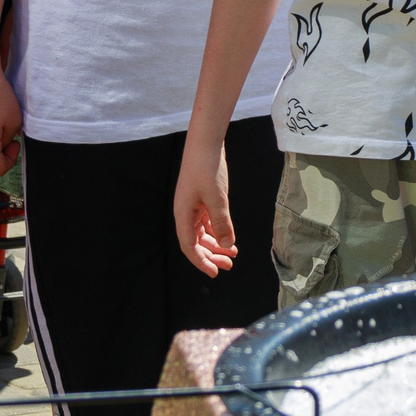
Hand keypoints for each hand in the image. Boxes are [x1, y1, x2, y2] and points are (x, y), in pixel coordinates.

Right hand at [174, 143, 236, 277]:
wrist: (205, 142)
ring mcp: (194, 206)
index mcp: (183, 214)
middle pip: (196, 242)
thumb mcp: (216, 197)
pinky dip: (219, 231)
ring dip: (217, 244)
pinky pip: (209, 222)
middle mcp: (186, 213)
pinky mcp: (203, 199)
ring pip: (204, 233)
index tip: (214, 273)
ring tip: (232, 255)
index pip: (190, 246)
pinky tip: (230, 238)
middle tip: (228, 266)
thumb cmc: (206, 167)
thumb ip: (222, 222)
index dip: (201, 261)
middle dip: (211, 256)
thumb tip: (227, 245)